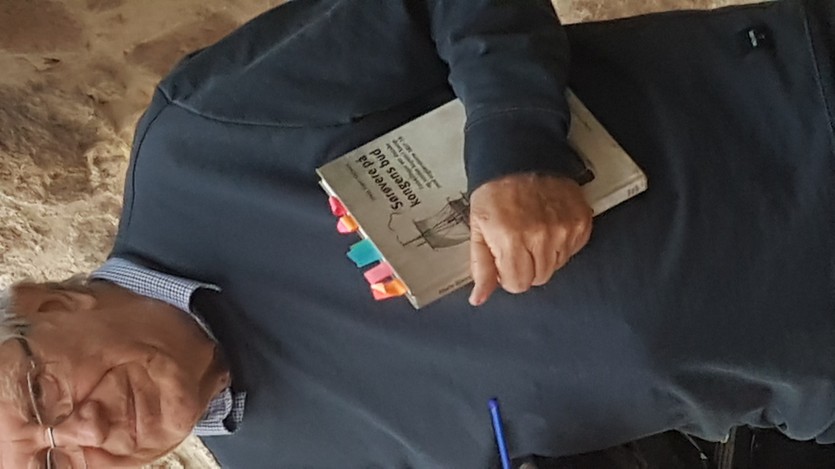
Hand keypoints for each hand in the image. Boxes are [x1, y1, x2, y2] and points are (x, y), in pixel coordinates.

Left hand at [468, 173, 592, 305]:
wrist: (522, 156)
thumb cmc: (495, 190)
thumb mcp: (478, 229)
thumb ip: (481, 267)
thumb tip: (479, 298)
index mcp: (512, 239)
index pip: (518, 284)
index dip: (508, 276)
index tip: (504, 260)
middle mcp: (541, 236)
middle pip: (539, 278)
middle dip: (526, 267)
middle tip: (517, 243)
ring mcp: (564, 228)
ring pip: (557, 265)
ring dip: (544, 255)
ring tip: (532, 230)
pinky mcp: (581, 220)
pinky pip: (572, 249)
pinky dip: (561, 243)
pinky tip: (548, 224)